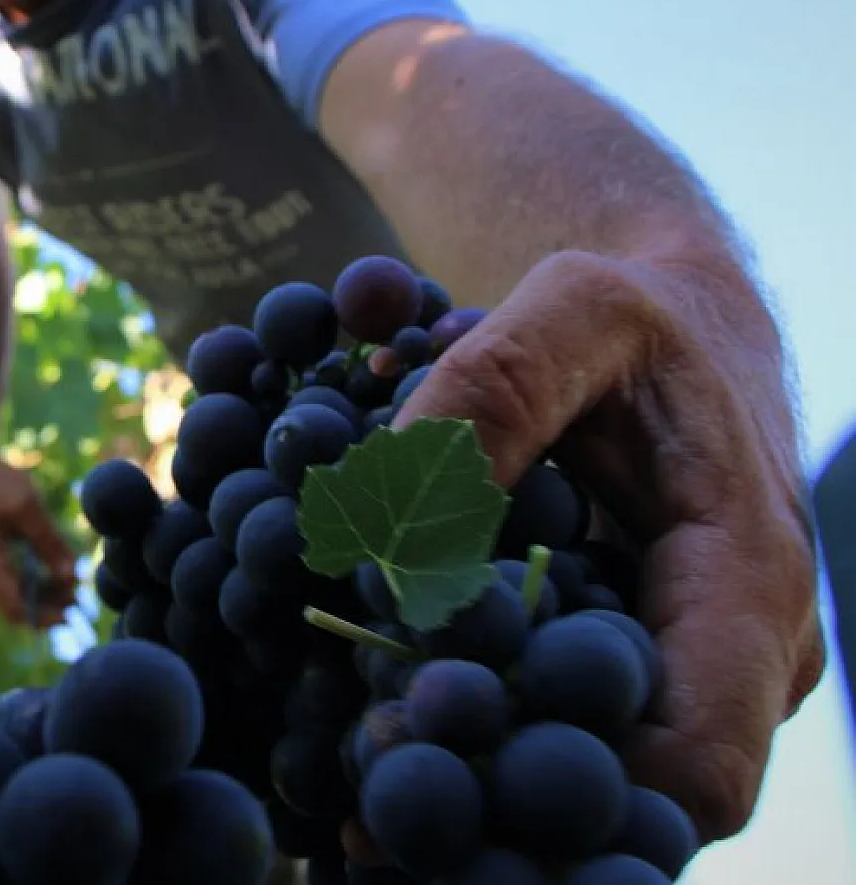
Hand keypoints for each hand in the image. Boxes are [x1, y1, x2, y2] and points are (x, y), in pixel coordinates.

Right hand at [0, 454, 77, 627]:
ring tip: (71, 584)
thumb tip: (72, 576)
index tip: (73, 612)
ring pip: (11, 595)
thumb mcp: (27, 507)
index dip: (43, 615)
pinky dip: (31, 582)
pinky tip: (53, 572)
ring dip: (41, 594)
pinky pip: (8, 581)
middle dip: (46, 606)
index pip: (12, 606)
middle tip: (78, 597)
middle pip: (12, 606)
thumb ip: (49, 543)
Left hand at [395, 249, 823, 841]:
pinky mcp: (635, 668)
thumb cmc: (636, 317)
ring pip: (590, 769)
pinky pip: (564, 724)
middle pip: (629, 790)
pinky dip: (481, 731)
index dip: (573, 789)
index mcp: (748, 580)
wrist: (677, 328)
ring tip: (359, 775)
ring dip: (480, 775)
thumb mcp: (574, 310)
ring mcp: (687, 673)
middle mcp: (737, 657)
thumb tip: (404, 518)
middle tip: (371, 795)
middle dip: (503, 798)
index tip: (434, 748)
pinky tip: (378, 728)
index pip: (700, 760)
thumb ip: (496, 391)